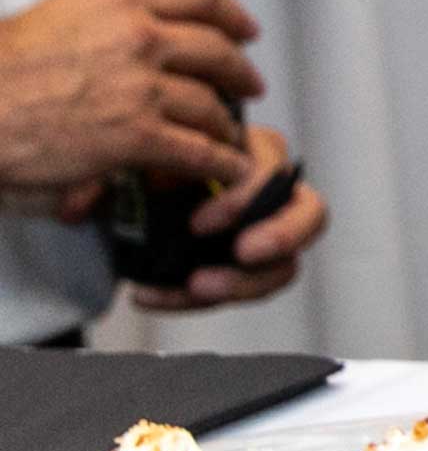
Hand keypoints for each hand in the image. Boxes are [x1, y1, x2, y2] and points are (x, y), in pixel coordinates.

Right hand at [0, 0, 264, 199]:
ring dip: (227, 122)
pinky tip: (228, 167)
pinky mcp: (136, 135)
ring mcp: (141, 86)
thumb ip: (102, 26)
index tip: (244, 29)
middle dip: (240, 71)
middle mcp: (139, 35)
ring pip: (210, 103)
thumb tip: (131, 38)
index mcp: (118, 0)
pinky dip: (220, 161)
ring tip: (230, 133)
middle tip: (249, 84)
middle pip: (216, 50)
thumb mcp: (54, 18)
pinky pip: (198, 149)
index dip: (232, 14)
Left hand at [125, 123, 320, 309]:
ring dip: (244, 281)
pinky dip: (194, 298)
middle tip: (245, 252)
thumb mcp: (137, 158)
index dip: (243, 198)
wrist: (121, 198)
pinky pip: (240, 290)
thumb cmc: (143, 167)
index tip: (201, 223)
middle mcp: (271, 194)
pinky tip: (150, 295)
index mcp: (253, 152)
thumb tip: (95, 197)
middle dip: (282, 235)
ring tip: (198, 288)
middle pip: (310, 213)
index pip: (273, 169)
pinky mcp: (242, 270)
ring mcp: (263, 235)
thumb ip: (129, 170)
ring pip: (284, 265)